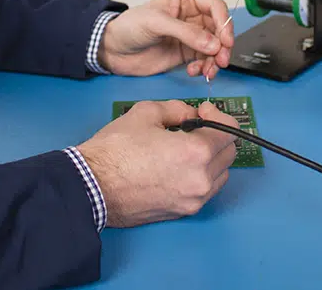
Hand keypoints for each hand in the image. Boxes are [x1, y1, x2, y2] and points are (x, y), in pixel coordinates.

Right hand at [77, 100, 238, 227]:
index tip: (202, 111)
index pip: (228, 131)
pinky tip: (179, 166)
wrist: (92, 186)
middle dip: (216, 135)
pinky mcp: (181, 212)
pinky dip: (201, 176)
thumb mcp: (146, 112)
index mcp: (196, 153)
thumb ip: (176, 109)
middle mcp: (200, 180)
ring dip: (211, 158)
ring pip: (220, 175)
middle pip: (229, 154)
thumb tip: (189, 115)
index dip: (217, 115)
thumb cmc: (115, 151)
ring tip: (187, 147)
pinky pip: (205, 191)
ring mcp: (192, 200)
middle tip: (196, 126)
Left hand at [97, 0, 233, 77]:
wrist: (113, 50)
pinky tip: (194, 71)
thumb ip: (185, 32)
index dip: (224, 24)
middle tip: (221, 60)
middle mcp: (194, 14)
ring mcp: (193, 34)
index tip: (225, 41)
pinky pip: (206, 60)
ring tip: (207, 70)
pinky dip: (205, 68)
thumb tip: (213, 44)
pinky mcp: (188, 52)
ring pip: (217, 46)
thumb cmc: (129, 26)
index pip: (216, 6)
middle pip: (220, 28)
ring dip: (216, 60)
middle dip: (223, 45)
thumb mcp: (156, 23)